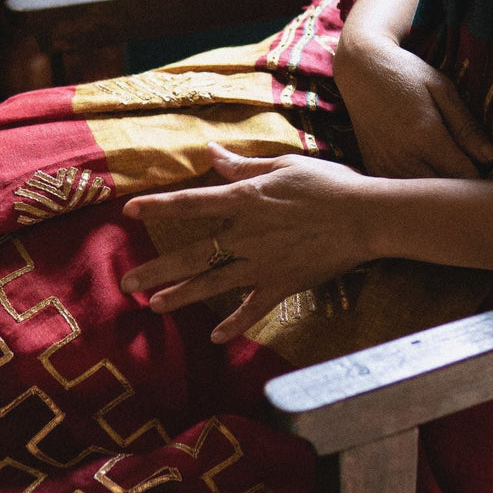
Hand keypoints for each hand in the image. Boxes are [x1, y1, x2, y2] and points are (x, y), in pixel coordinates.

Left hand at [121, 144, 374, 342]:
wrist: (366, 217)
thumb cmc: (328, 184)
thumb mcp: (284, 166)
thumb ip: (244, 165)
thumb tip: (211, 153)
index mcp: (244, 199)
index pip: (191, 203)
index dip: (158, 207)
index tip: (129, 212)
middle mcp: (245, 235)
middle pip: (191, 253)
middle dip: (156, 269)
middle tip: (126, 282)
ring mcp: (261, 264)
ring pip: (212, 283)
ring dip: (181, 295)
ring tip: (155, 305)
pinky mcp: (281, 284)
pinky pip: (252, 308)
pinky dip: (234, 324)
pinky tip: (214, 338)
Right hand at [334, 30, 492, 179]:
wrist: (360, 70)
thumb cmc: (406, 74)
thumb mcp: (443, 90)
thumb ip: (466, 126)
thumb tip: (492, 158)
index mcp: (426, 137)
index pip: (464, 176)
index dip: (482, 177)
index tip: (489, 170)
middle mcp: (403, 157)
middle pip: (444, 191)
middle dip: (461, 187)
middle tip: (472, 171)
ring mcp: (385, 166)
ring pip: (421, 196)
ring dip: (438, 189)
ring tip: (449, 170)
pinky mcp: (373, 168)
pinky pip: (401, 190)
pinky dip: (416, 186)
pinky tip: (424, 170)